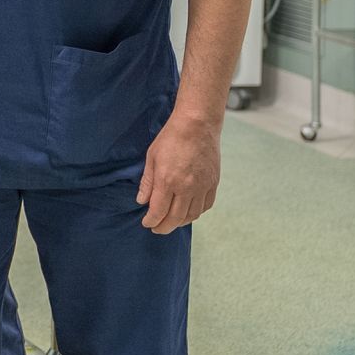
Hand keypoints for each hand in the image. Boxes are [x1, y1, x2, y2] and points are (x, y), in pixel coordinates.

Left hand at [136, 113, 220, 234]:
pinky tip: (188, 212)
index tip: (146, 223)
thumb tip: (141, 201)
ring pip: (192, 215)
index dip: (151, 221)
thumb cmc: (170, 138)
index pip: (158, 211)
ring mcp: (202, 186)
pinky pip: (205, 206)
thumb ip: (147, 182)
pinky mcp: (213, 183)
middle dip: (164, 227)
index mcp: (168, 181)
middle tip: (157, 229)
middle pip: (175, 218)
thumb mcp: (152, 157)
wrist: (197, 125)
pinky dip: (196, 213)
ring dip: (180, 222)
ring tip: (171, 222)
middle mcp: (186, 187)